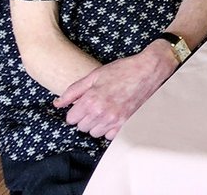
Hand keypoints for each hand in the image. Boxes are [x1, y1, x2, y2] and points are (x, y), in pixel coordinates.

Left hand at [54, 44, 176, 139]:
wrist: (149, 70)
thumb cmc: (122, 70)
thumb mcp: (95, 75)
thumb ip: (73, 91)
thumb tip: (57, 103)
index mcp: (91, 100)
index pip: (71, 119)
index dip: (75, 110)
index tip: (83, 104)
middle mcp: (101, 113)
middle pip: (82, 127)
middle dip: (86, 117)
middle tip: (96, 105)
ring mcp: (115, 120)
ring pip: (95, 133)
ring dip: (97, 124)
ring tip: (106, 109)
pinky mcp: (126, 124)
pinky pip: (110, 136)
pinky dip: (110, 128)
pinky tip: (115, 115)